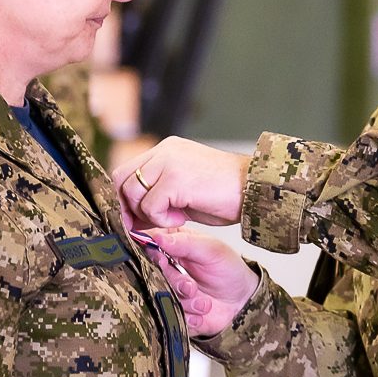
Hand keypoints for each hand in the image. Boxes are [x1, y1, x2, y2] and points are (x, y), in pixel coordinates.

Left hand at [112, 136, 249, 228]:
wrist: (255, 190)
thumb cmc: (225, 195)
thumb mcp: (185, 189)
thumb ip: (160, 193)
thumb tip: (132, 214)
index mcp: (167, 150)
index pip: (127, 171)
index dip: (124, 198)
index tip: (133, 220)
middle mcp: (165, 151)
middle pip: (122, 179)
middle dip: (127, 207)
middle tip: (143, 226)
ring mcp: (169, 162)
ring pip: (133, 193)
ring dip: (148, 214)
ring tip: (175, 218)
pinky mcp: (175, 178)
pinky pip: (151, 205)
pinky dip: (162, 219)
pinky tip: (182, 218)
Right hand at [146, 227, 259, 336]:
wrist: (242, 300)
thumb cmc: (228, 268)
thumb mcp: (211, 249)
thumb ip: (185, 243)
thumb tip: (158, 237)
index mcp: (172, 245)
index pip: (148, 245)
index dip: (152, 254)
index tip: (163, 261)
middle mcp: (166, 268)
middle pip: (151, 274)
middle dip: (173, 283)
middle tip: (191, 287)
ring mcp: (168, 290)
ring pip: (160, 298)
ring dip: (185, 303)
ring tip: (204, 302)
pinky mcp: (173, 311)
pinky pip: (170, 317)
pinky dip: (188, 317)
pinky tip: (202, 312)